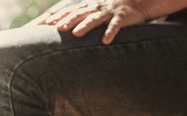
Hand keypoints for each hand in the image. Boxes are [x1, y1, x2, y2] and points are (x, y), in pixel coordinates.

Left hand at [36, 0, 186, 43]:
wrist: (139, 2)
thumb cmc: (114, 9)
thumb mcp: (97, 11)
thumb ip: (83, 16)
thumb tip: (64, 27)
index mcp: (90, 6)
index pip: (72, 10)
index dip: (60, 16)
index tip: (47, 23)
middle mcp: (98, 7)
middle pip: (80, 13)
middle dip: (68, 20)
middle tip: (57, 28)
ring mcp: (110, 11)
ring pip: (96, 18)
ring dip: (86, 26)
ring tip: (76, 34)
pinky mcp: (123, 17)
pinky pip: (116, 25)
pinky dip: (110, 32)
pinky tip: (105, 41)